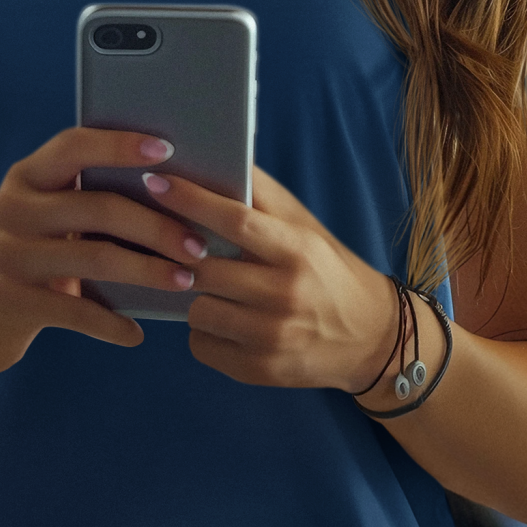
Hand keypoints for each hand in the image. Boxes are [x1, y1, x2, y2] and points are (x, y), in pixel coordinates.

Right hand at [0, 127, 201, 377]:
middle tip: (198, 243)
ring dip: (147, 271)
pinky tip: (135, 333)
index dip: (120, 145)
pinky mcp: (8, 301)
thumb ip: (84, 201)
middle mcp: (13, 207)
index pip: (75, 146)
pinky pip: (74, 311)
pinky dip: (111, 324)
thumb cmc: (21, 260)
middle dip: (156, 224)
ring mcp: (7, 254)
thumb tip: (169, 196)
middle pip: (98, 205)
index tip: (168, 150)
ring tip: (184, 281)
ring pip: (93, 257)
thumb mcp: (40, 220)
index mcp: (26, 177)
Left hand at [141, 163, 396, 390]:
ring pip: (197, 310)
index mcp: (296, 251)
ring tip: (210, 286)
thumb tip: (218, 155)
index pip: (236, 221)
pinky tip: (223, 319)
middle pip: (205, 269)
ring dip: (195, 296)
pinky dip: (203, 331)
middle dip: (183, 255)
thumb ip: (263, 195)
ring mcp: (271, 339)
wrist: (370, 337)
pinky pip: (201, 346)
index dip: (191, 200)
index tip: (156, 182)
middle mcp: (285, 296)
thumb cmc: (327, 269)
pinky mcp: (259, 371)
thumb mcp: (304, 227)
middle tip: (176, 244)